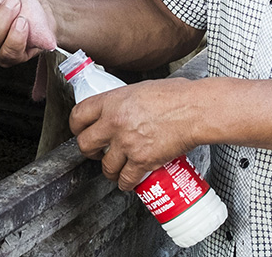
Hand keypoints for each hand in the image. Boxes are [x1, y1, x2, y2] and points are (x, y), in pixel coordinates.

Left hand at [71, 78, 198, 189]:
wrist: (195, 110)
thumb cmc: (175, 95)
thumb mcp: (140, 89)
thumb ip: (124, 101)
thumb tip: (119, 107)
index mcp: (112, 101)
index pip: (78, 116)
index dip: (76, 127)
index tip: (80, 132)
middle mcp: (114, 123)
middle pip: (85, 144)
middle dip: (90, 152)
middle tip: (97, 152)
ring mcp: (127, 143)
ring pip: (105, 166)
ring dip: (109, 171)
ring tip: (115, 169)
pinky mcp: (142, 160)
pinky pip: (126, 179)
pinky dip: (126, 183)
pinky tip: (129, 180)